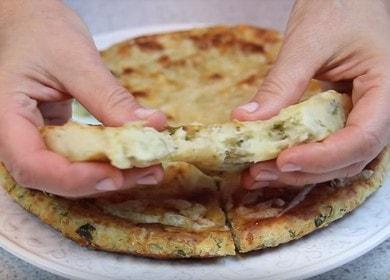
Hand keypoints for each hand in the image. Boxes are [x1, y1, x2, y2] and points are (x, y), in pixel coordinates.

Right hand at [0, 0, 165, 196]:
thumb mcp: (76, 60)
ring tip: (151, 168)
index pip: (32, 165)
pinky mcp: (56, 136)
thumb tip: (152, 126)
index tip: (116, 174)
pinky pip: (80, 157)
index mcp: (7, 115)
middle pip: (55, 177)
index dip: (74, 178)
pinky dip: (109, 160)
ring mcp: (37, 137)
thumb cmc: (41, 31)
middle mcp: (17, 135)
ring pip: (70, 172)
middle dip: (103, 180)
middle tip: (149, 171)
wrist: (31, 22)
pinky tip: (135, 156)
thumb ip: (110, 98)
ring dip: (112, 174)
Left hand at [232, 0, 389, 188]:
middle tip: (258, 172)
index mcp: (386, 88)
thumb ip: (281, 83)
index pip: (363, 137)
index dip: (324, 156)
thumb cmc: (339, 7)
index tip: (283, 159)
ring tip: (256, 174)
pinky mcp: (340, 117)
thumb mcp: (308, 43)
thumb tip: (245, 120)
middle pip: (347, 157)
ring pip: (335, 159)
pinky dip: (296, 157)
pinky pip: (323, 145)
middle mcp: (378, 110)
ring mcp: (360, 116)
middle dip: (303, 171)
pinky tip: (267, 161)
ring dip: (296, 172)